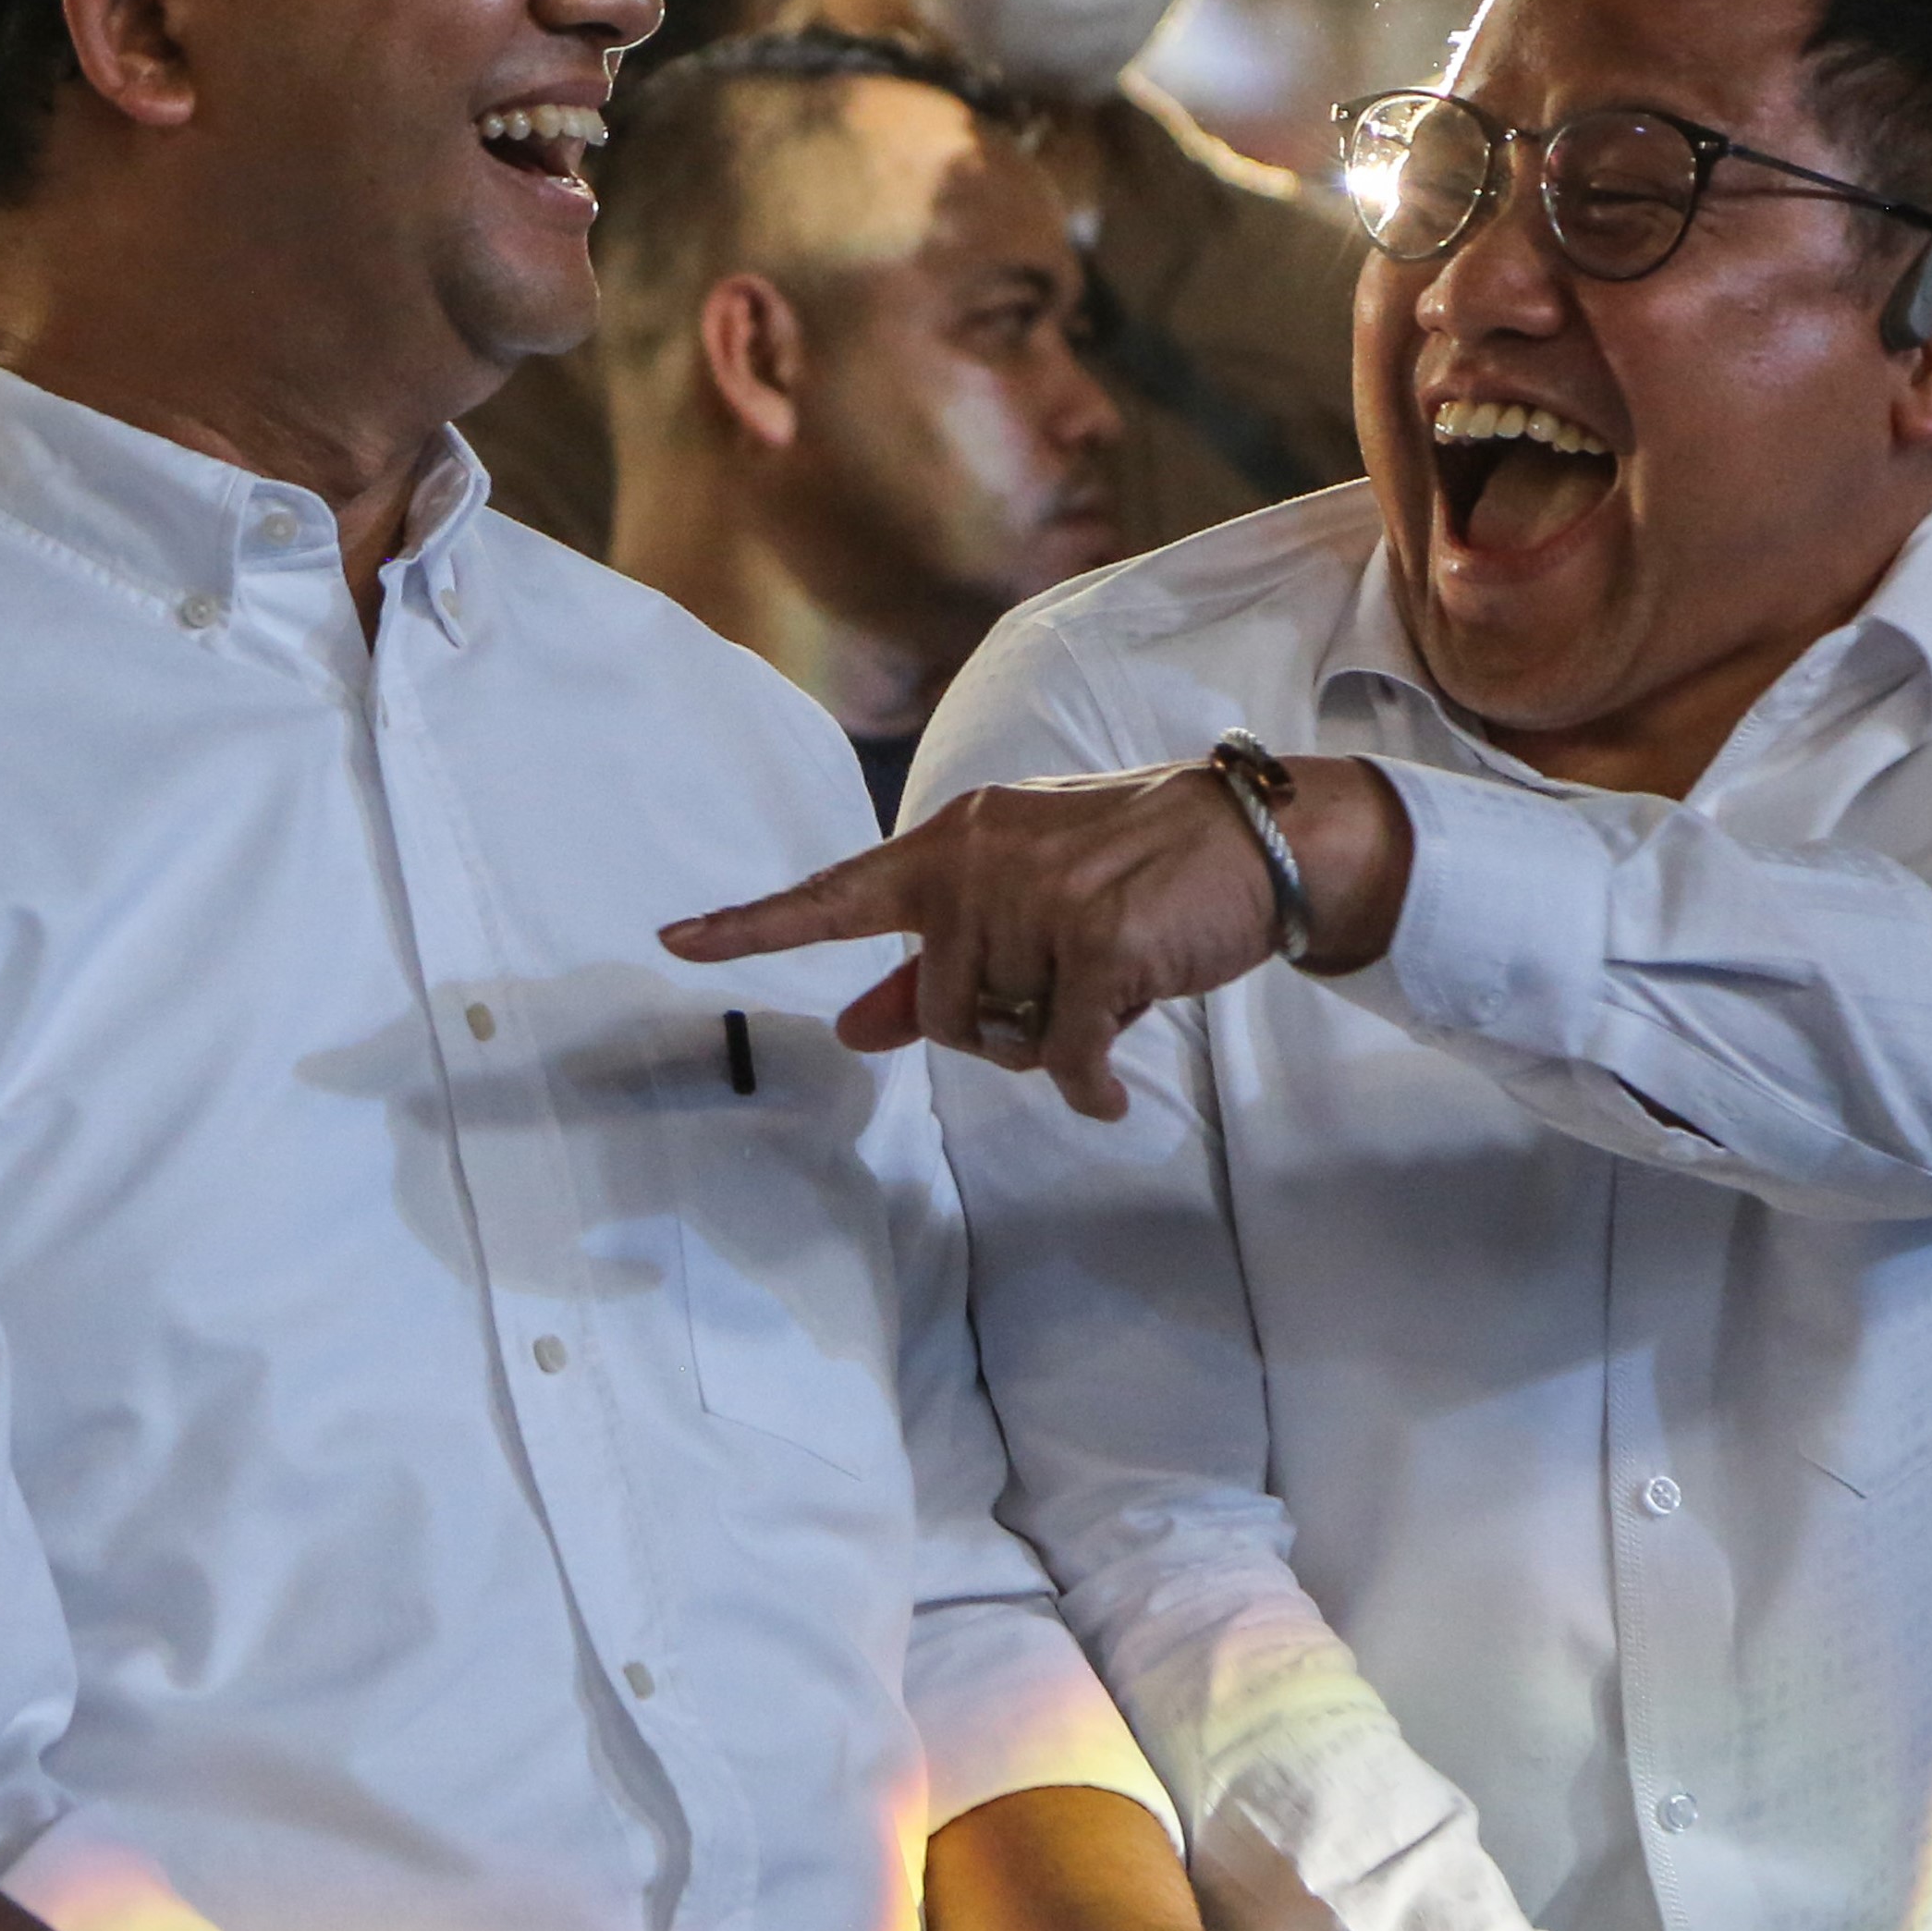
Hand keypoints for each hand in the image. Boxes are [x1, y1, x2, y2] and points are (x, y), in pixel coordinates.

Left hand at [656, 760, 1412, 1114]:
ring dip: (1046, 1049)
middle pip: (935, 1012)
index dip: (752, 927)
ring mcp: (1037, 899)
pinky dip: (1085, 1087)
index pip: (834, 895)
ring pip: (997, 1037)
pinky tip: (1107, 1092)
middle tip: (1060, 998)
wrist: (1256, 838)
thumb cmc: (1134, 872)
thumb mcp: (1026, 901)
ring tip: (1101, 998)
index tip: (675, 942)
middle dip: (994, 1032)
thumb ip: (932, 967)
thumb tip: (853, 1027)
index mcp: (952, 847)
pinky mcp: (1098, 943)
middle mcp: (979, 864)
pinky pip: (1063, 1059)